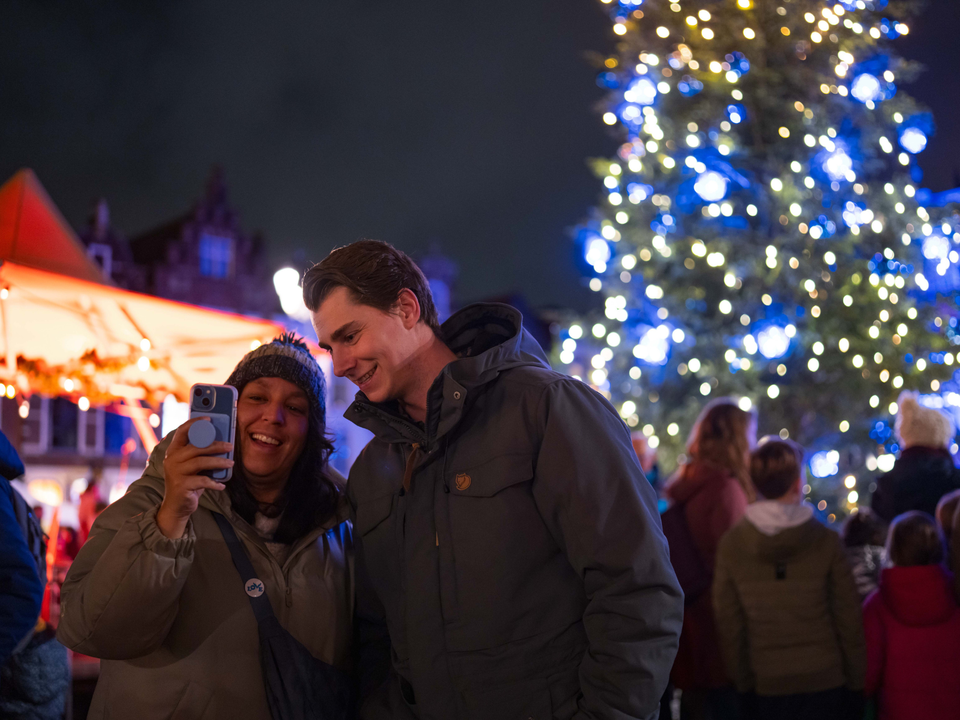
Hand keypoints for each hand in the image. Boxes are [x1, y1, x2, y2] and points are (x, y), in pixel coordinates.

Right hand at [156, 417, 232, 538]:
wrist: (177, 506)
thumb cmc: (188, 482)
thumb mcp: (192, 466)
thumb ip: (200, 454)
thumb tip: (222, 443)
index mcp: (173, 451)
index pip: (181, 431)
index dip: (195, 423)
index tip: (209, 419)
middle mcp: (171, 459)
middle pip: (196, 447)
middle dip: (215, 445)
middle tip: (230, 446)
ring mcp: (175, 472)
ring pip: (201, 462)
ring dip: (219, 462)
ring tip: (231, 463)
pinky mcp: (181, 485)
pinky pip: (203, 480)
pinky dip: (215, 483)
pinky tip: (222, 485)